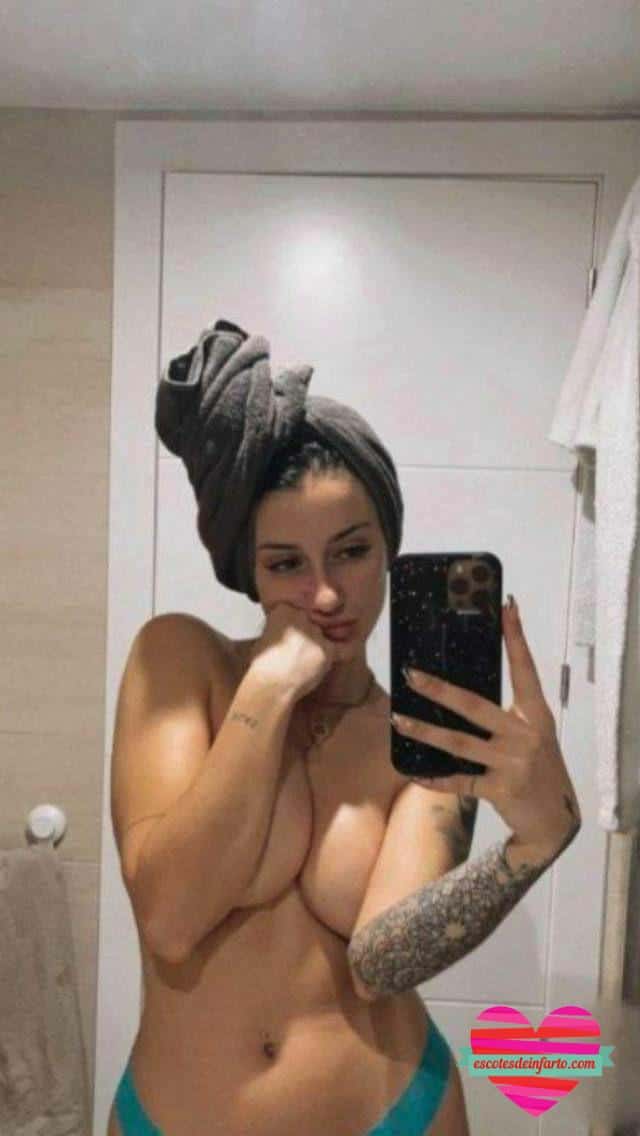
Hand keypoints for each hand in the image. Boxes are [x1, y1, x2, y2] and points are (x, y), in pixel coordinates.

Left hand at [392, 601, 581, 858]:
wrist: (554, 820)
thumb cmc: (537, 767)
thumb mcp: (532, 734)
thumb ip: (505, 714)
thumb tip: (459, 689)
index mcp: (535, 714)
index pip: (525, 669)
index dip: (515, 638)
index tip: (506, 607)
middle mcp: (526, 734)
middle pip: (476, 705)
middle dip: (440, 689)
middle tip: (411, 673)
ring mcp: (513, 763)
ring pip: (459, 743)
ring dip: (425, 731)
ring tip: (398, 719)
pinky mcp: (501, 790)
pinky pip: (459, 781)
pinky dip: (435, 779)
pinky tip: (413, 773)